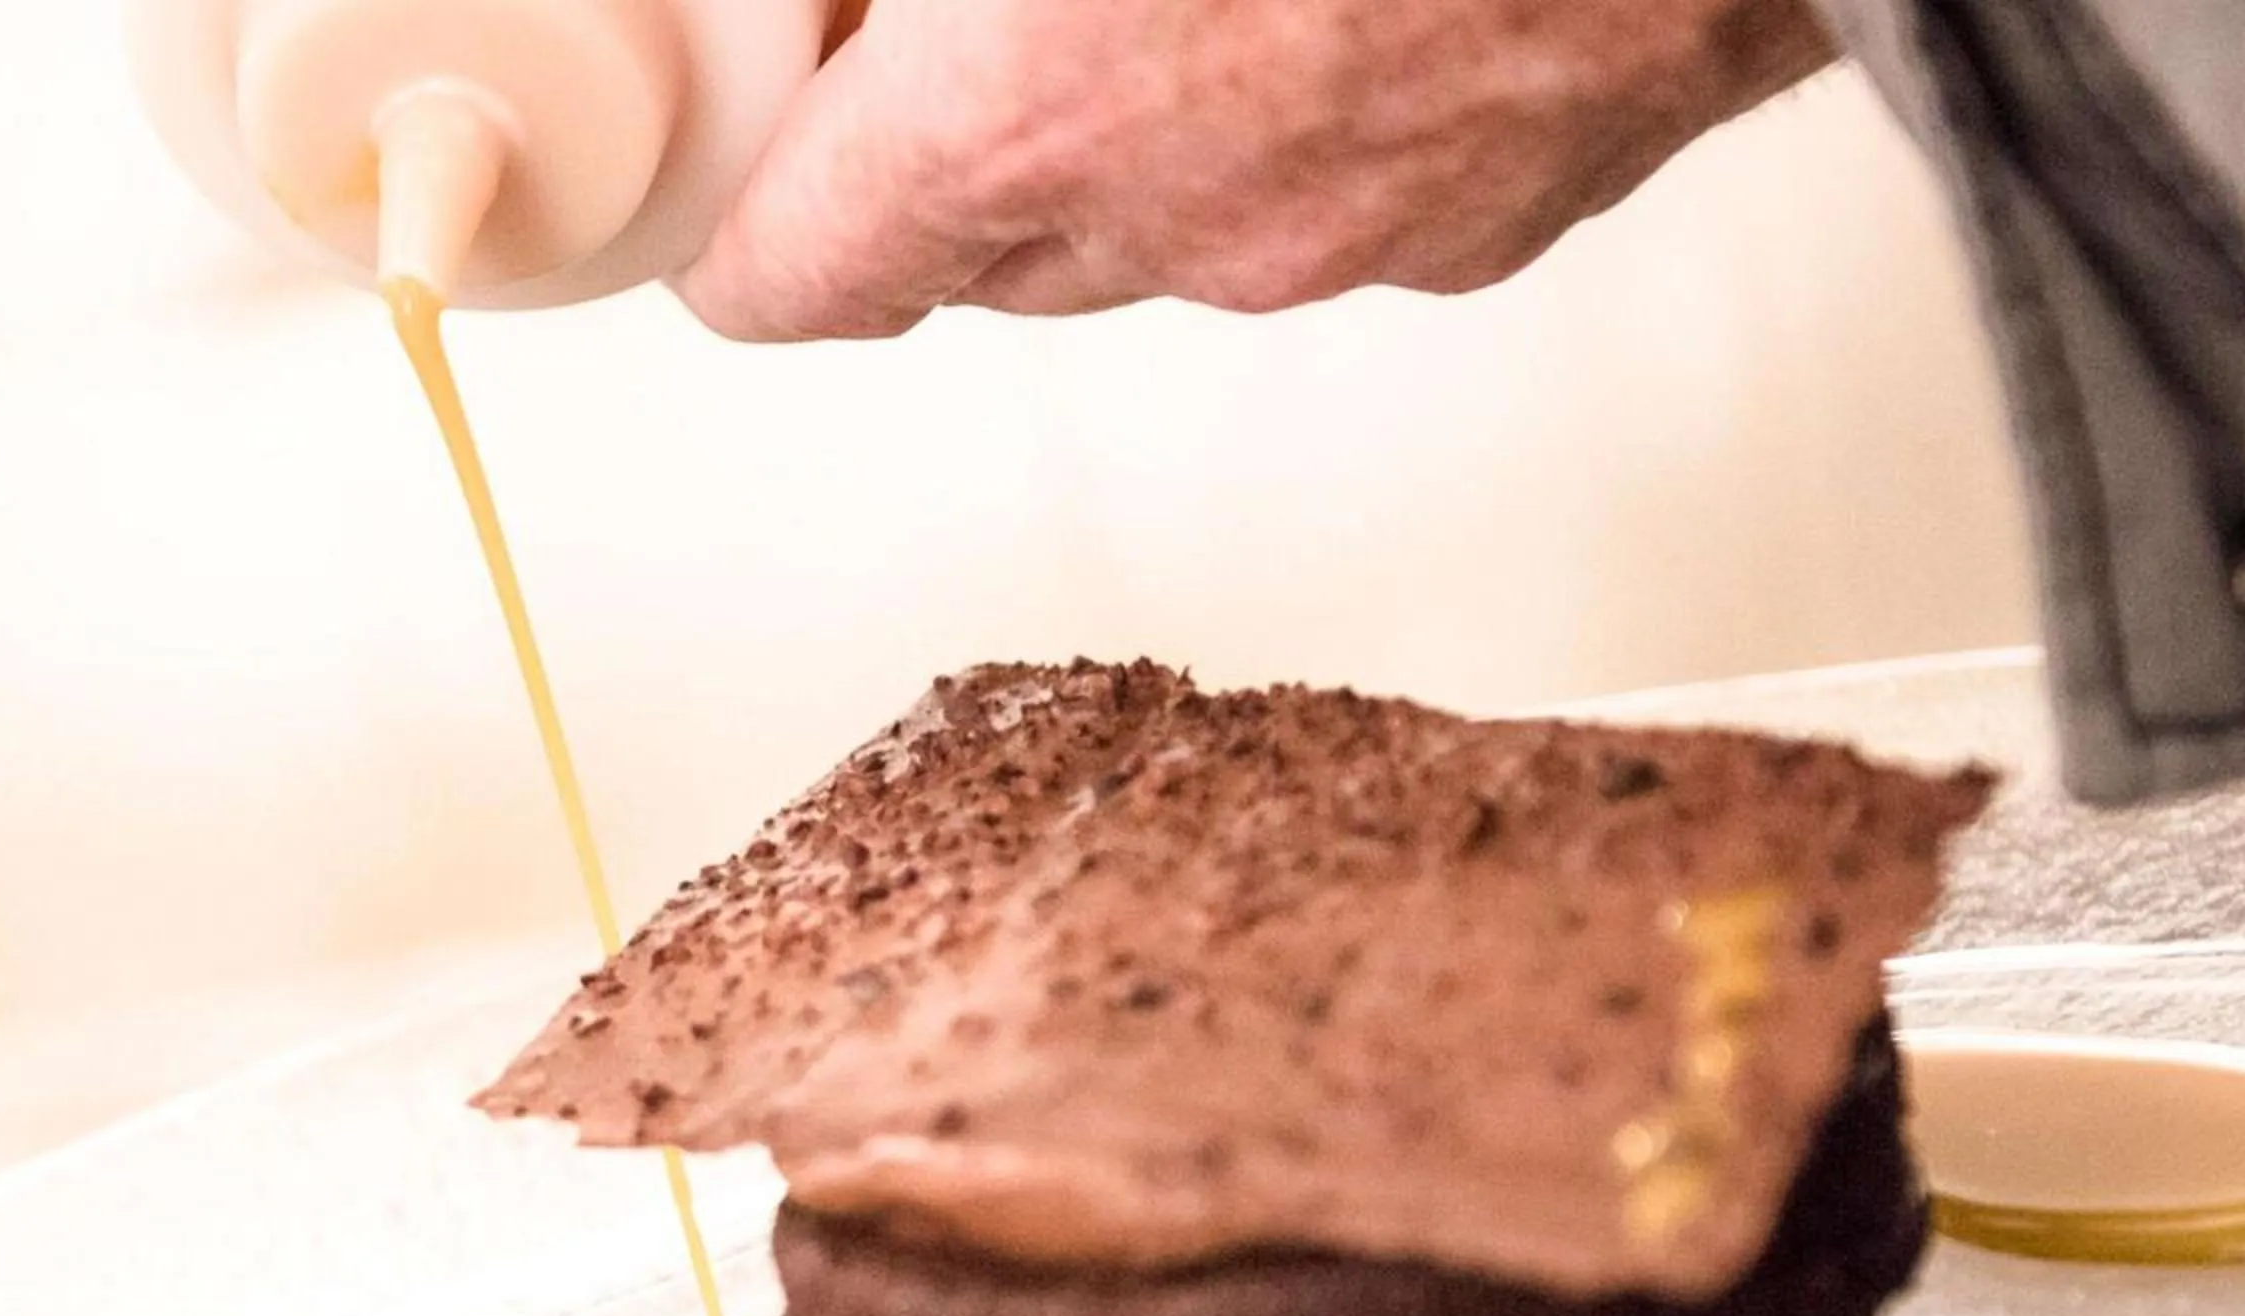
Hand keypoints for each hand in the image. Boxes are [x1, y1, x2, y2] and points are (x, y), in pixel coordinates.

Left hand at [675, 0, 1831, 339]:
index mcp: (1027, 112)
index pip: (791, 280)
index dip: (748, 213)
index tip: (749, 130)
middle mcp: (1178, 221)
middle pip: (970, 249)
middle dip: (936, 131)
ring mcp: (1346, 238)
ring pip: (1156, 222)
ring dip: (1124, 113)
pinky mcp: (1496, 215)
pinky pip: (1327, 192)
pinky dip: (1294, 105)